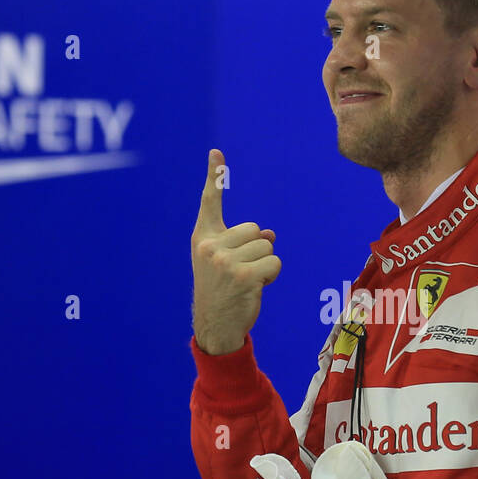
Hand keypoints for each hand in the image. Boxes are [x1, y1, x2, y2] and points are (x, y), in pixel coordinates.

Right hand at [191, 149, 281, 355]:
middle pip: (255, 229)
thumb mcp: (226, 262)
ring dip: (265, 264)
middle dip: (256, 250)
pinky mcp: (243, 275)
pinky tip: (255, 288)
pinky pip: (274, 263)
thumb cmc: (223, 291)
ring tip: (246, 282)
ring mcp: (225, 260)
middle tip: (240, 273)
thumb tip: (270, 234)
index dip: (214, 176)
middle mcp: (210, 246)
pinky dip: (271, 276)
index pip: (210, 202)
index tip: (217, 152)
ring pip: (267, 246)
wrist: (215, 325)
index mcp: (203, 238)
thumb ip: (243, 243)